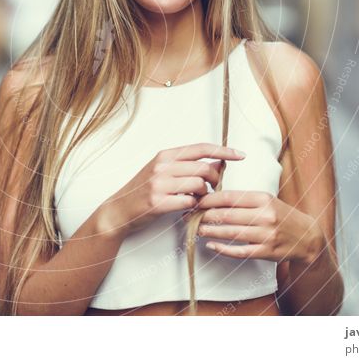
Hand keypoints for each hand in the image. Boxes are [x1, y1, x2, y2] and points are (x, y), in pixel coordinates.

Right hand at [101, 143, 245, 235]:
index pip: (201, 148)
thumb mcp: (162, 171)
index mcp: (165, 155)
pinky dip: (194, 206)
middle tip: (212, 188)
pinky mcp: (159, 202)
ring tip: (197, 199)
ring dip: (204, 194)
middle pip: (204, 168)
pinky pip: (189, 202)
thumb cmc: (142, 190)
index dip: (223, 151)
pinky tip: (189, 208)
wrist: (118, 210)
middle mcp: (162, 166)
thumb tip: (218, 161)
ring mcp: (159, 184)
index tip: (240, 155)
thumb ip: (187, 165)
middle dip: (215, 179)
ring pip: (199, 185)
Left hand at [185, 190, 324, 263]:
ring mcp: (266, 235)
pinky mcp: (266, 252)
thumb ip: (243, 197)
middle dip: (204, 215)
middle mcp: (265, 216)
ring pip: (230, 233)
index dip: (208, 199)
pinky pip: (239, 251)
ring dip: (209, 231)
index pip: (229, 197)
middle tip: (189, 215)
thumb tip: (213, 194)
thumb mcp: (266, 199)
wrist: (307, 237)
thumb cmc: (281, 215)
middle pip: (226, 215)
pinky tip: (211, 245)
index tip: (194, 200)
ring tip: (195, 229)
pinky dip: (222, 249)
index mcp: (263, 199)